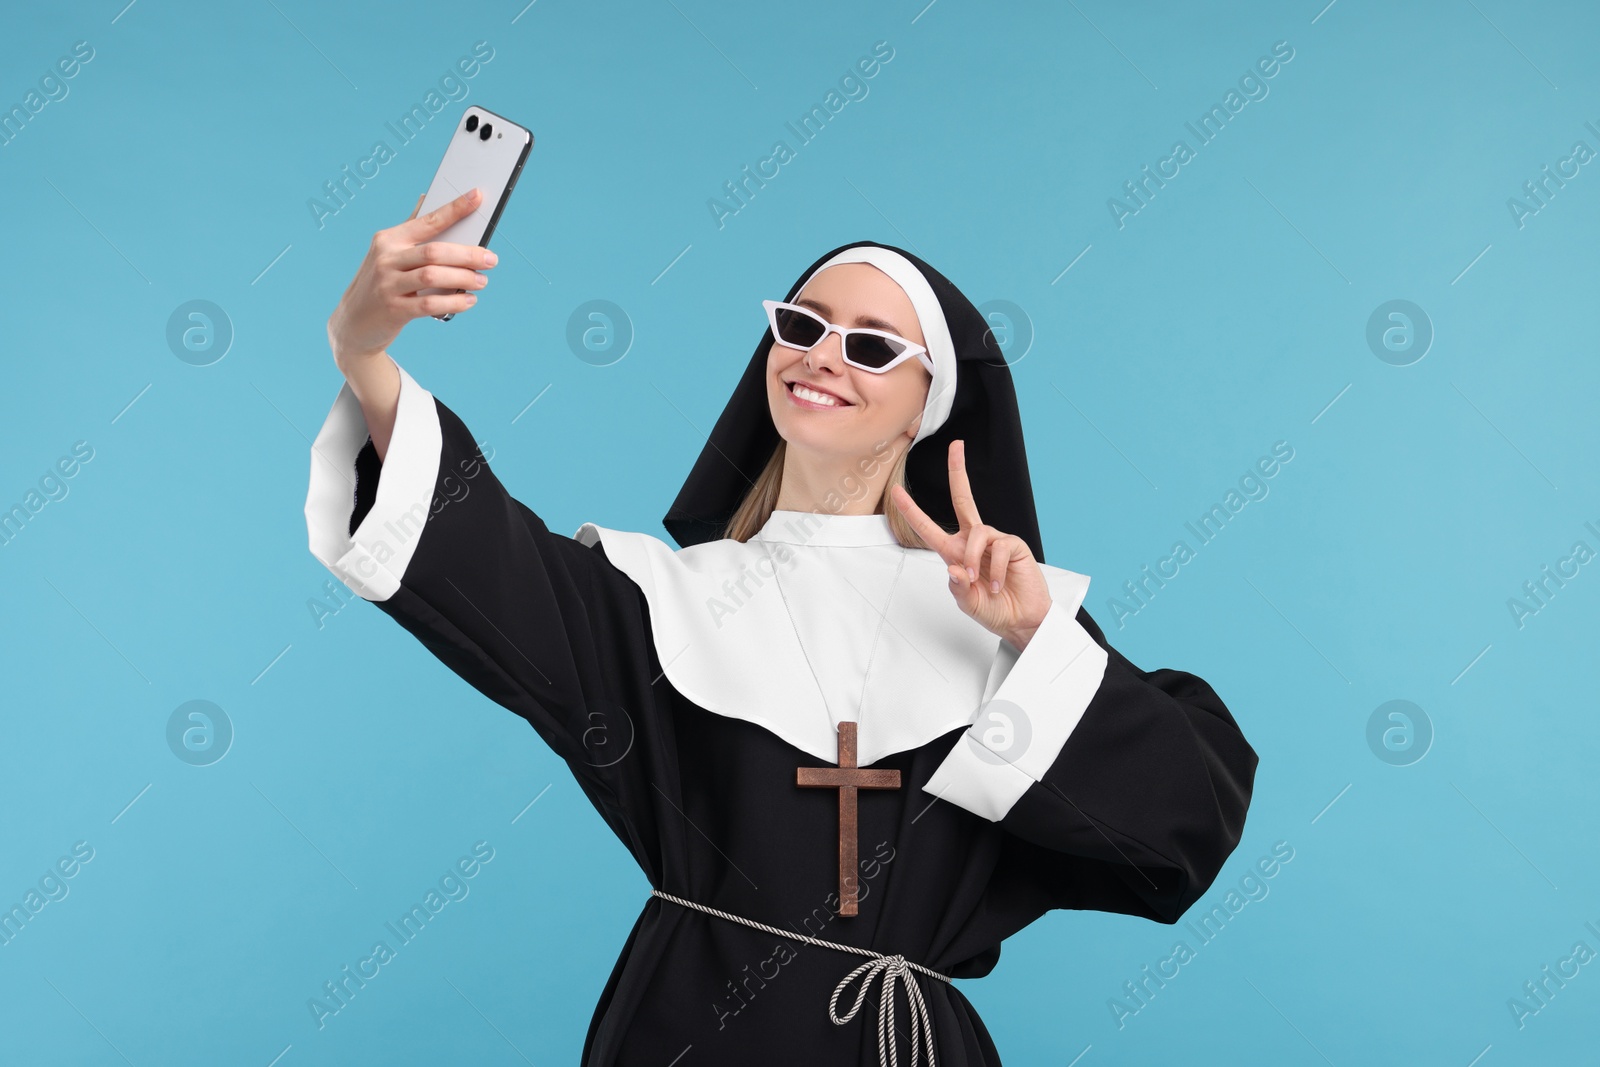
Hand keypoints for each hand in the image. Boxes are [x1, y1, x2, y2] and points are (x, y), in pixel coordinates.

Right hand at [326, 187, 497, 366]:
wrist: (353, 322)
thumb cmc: (381, 283)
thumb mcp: (388, 254)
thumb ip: (410, 229)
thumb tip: (427, 197)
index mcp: (389, 239)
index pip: (428, 220)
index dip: (454, 209)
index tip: (477, 197)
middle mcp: (386, 258)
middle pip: (434, 251)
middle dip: (467, 254)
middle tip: (491, 259)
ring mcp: (387, 284)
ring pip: (433, 276)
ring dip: (463, 278)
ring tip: (482, 281)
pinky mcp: (393, 310)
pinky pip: (430, 305)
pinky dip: (454, 302)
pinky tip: (469, 301)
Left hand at [891, 440, 1052, 650]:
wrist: (1023, 620)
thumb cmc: (995, 610)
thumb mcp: (969, 605)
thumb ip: (958, 590)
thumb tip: (954, 568)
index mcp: (955, 553)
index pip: (928, 528)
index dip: (911, 510)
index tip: (895, 491)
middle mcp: (973, 542)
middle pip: (963, 499)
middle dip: (958, 472)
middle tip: (956, 447)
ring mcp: (994, 541)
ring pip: (977, 532)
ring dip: (973, 559)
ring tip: (979, 582)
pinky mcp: (1013, 545)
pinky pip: (998, 547)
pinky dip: (995, 570)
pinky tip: (998, 584)